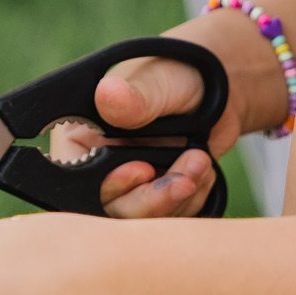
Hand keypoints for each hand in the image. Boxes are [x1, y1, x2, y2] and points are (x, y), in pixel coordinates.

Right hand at [52, 12, 279, 218]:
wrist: (216, 87)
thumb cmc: (176, 73)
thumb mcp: (157, 82)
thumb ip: (135, 96)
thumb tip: (108, 93)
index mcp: (81, 139)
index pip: (79, 183)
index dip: (111, 186)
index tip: (143, 169)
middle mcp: (98, 167)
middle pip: (112, 212)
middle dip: (153, 199)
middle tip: (185, 178)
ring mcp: (129, 186)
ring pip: (145, 221)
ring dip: (179, 197)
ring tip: (201, 161)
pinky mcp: (156, 198)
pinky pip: (170, 219)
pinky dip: (192, 200)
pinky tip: (203, 170)